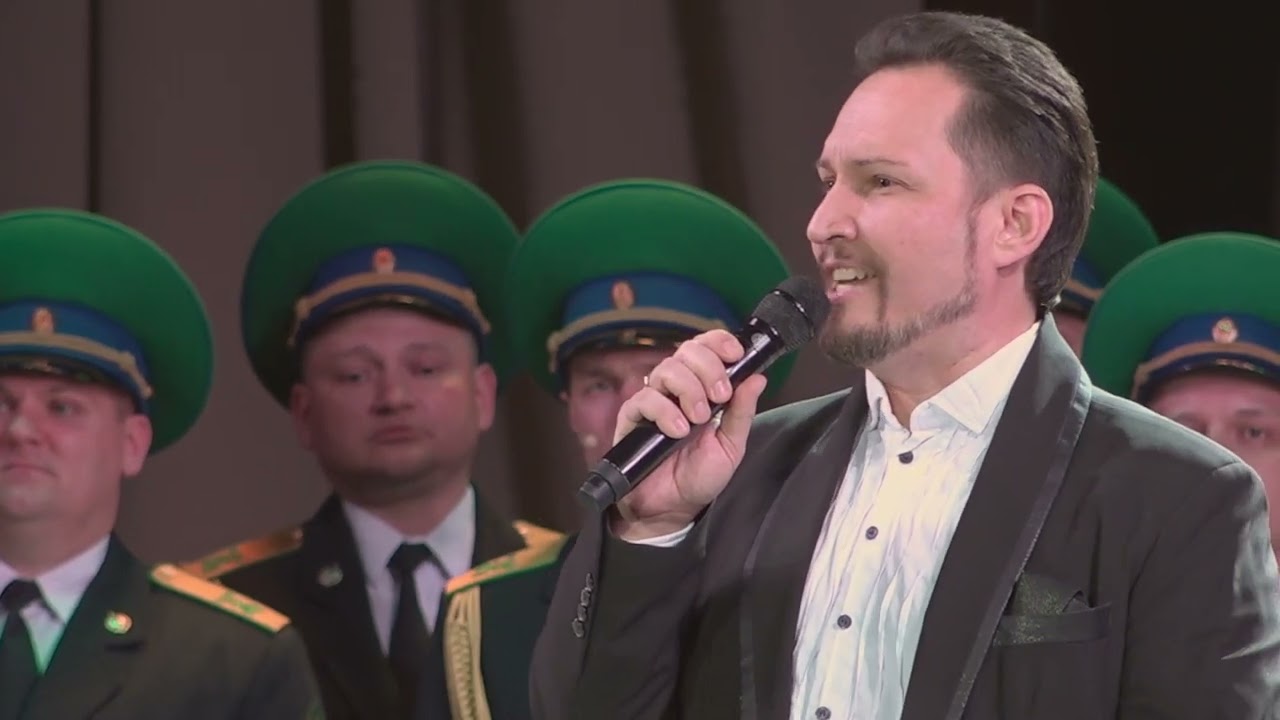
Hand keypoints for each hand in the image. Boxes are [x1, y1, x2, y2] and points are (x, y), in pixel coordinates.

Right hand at [610, 329, 767, 540]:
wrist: (673, 508)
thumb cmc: (700, 476)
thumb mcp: (731, 445)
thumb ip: (742, 412)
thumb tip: (758, 378)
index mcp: (703, 388)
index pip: (706, 348)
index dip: (719, 342)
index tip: (735, 354)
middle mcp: (677, 389)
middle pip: (687, 351)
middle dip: (709, 368)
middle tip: (720, 396)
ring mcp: (654, 401)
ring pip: (667, 370)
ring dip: (689, 389)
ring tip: (699, 419)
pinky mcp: (632, 418)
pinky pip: (645, 398)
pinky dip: (665, 411)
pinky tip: (678, 431)